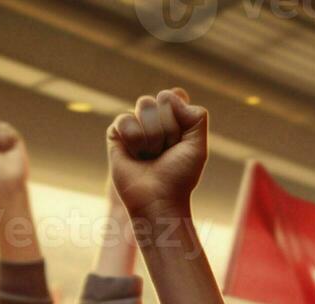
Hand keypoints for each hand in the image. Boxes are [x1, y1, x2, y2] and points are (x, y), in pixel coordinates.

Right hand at [107, 89, 207, 219]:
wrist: (158, 198)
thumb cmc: (179, 176)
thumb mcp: (198, 146)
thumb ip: (197, 117)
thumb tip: (171, 95)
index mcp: (174, 119)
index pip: (175, 96)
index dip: (179, 119)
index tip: (180, 142)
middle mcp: (154, 119)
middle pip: (160, 99)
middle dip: (168, 128)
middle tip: (165, 151)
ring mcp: (136, 124)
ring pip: (144, 105)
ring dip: (152, 135)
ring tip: (150, 154)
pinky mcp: (116, 133)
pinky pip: (125, 119)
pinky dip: (134, 140)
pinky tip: (135, 155)